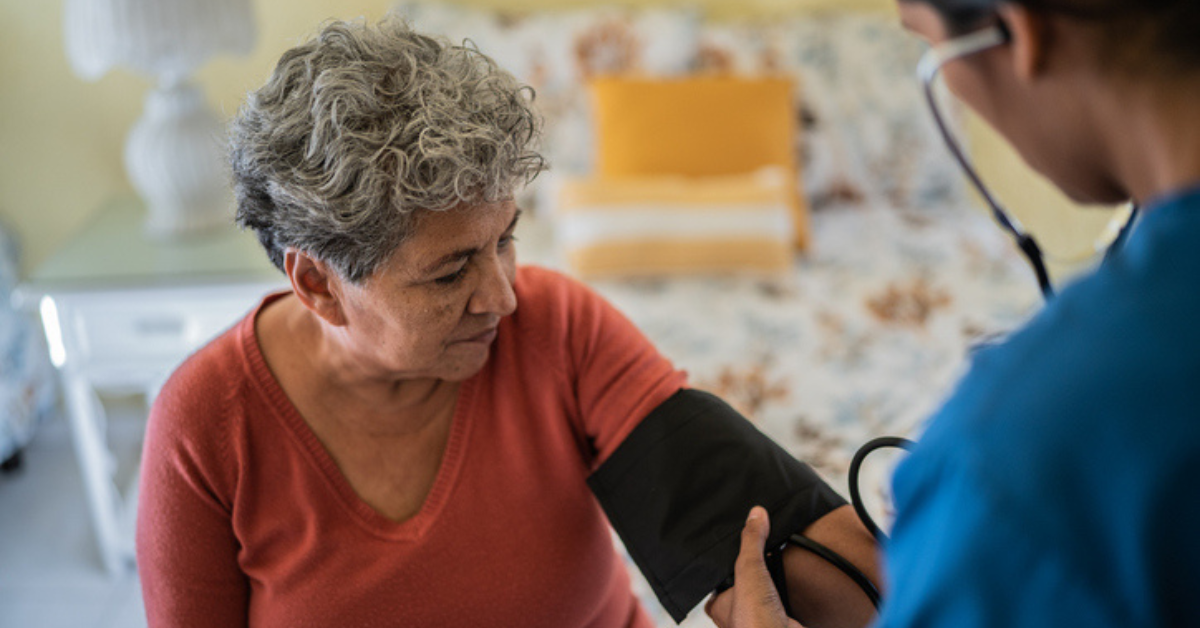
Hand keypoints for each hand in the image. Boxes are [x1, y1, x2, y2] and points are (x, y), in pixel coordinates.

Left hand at [706, 507, 802, 627]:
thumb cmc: (754, 619)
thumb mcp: (748, 568)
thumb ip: (751, 541)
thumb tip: (756, 514)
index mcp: (721, 607)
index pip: (718, 586)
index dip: (725, 571)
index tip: (736, 555)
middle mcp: (739, 616)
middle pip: (744, 590)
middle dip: (754, 577)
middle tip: (763, 558)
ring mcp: (761, 620)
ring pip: (765, 598)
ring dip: (773, 587)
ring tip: (780, 568)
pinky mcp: (782, 623)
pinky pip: (785, 605)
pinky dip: (790, 597)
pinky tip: (796, 586)